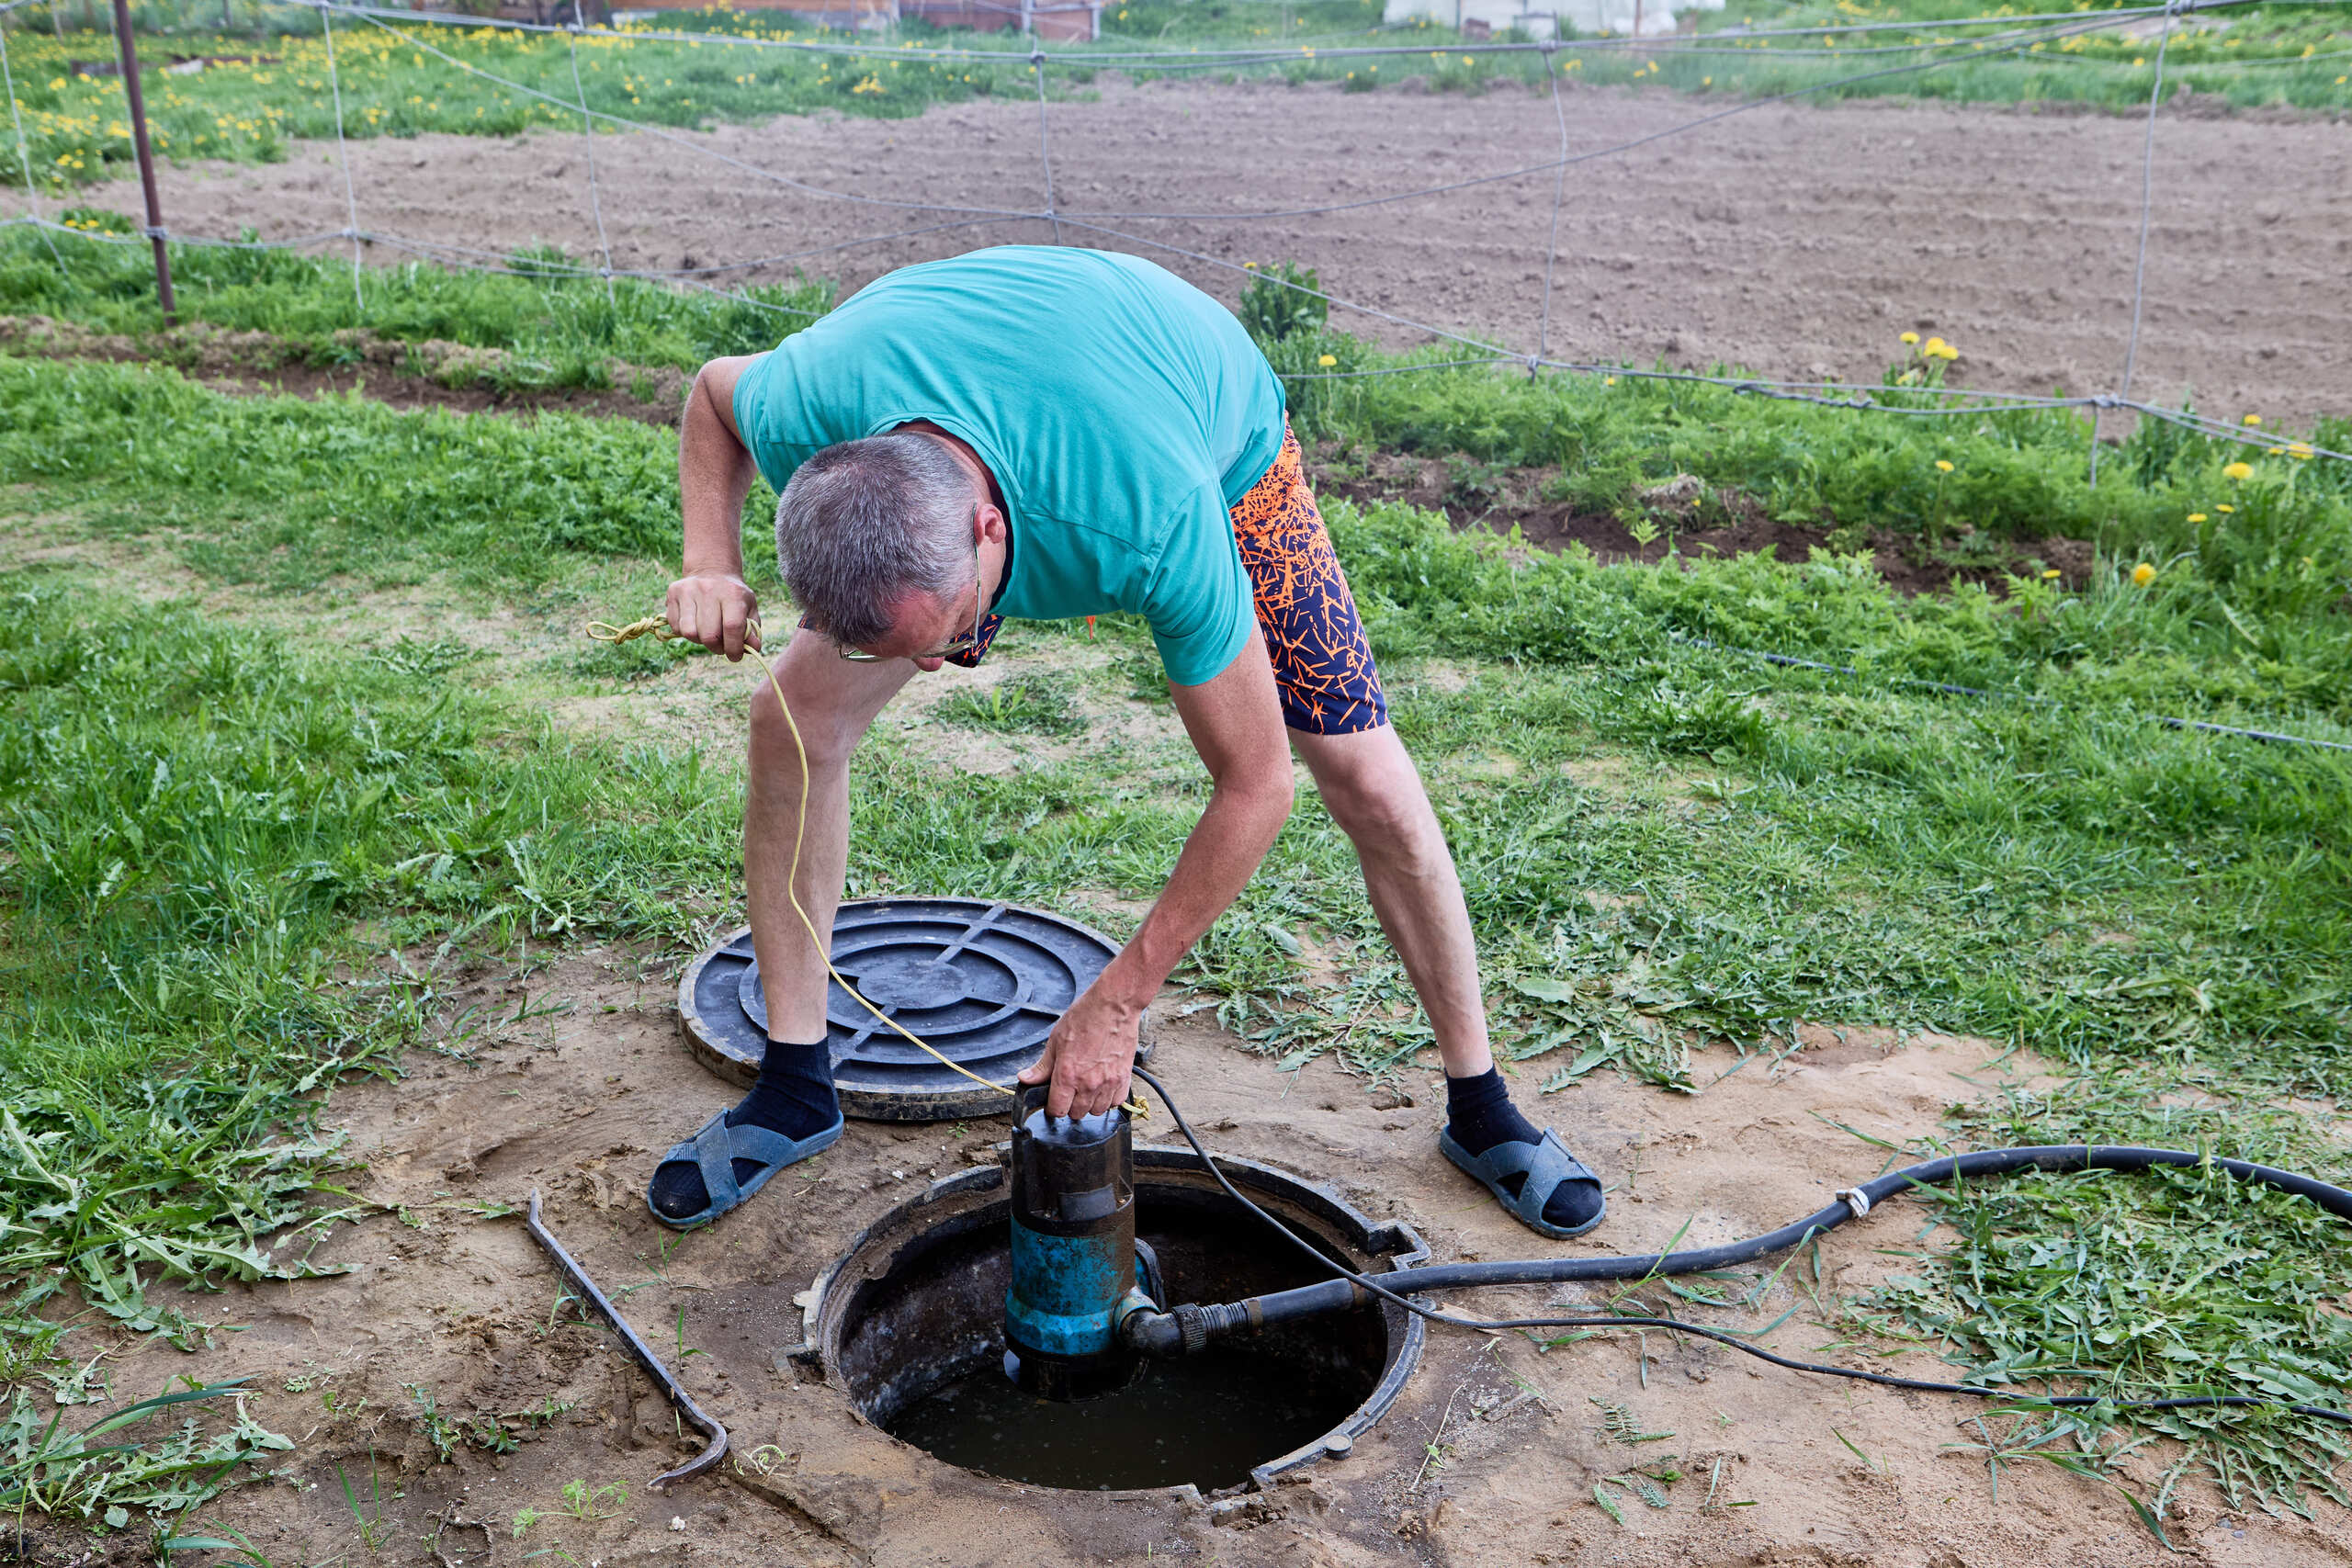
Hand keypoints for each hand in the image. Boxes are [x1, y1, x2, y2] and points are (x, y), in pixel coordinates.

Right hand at [665, 571, 760, 660]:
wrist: (711, 570)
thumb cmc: (733, 596)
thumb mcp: (749, 608)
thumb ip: (753, 630)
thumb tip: (754, 648)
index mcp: (732, 593)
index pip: (732, 627)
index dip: (734, 647)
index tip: (735, 656)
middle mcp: (709, 589)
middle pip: (710, 635)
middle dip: (717, 647)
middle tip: (721, 646)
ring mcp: (688, 590)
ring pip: (690, 633)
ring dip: (700, 641)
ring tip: (708, 634)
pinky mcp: (673, 593)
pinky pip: (676, 627)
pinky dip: (686, 633)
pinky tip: (695, 624)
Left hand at [1018, 982, 1141, 1118]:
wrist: (1114, 1006)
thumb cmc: (1085, 1017)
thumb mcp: (1056, 1040)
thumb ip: (1042, 1066)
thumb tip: (1025, 1079)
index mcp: (1067, 1075)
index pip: (1057, 1110)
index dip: (1052, 1108)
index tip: (1053, 1101)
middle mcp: (1088, 1083)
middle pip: (1076, 1114)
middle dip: (1070, 1106)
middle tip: (1070, 1091)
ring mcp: (1108, 1082)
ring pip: (1097, 1111)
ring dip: (1090, 1104)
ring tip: (1087, 1089)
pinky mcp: (1124, 1078)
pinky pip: (1115, 1102)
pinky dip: (1109, 1099)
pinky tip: (1103, 1087)